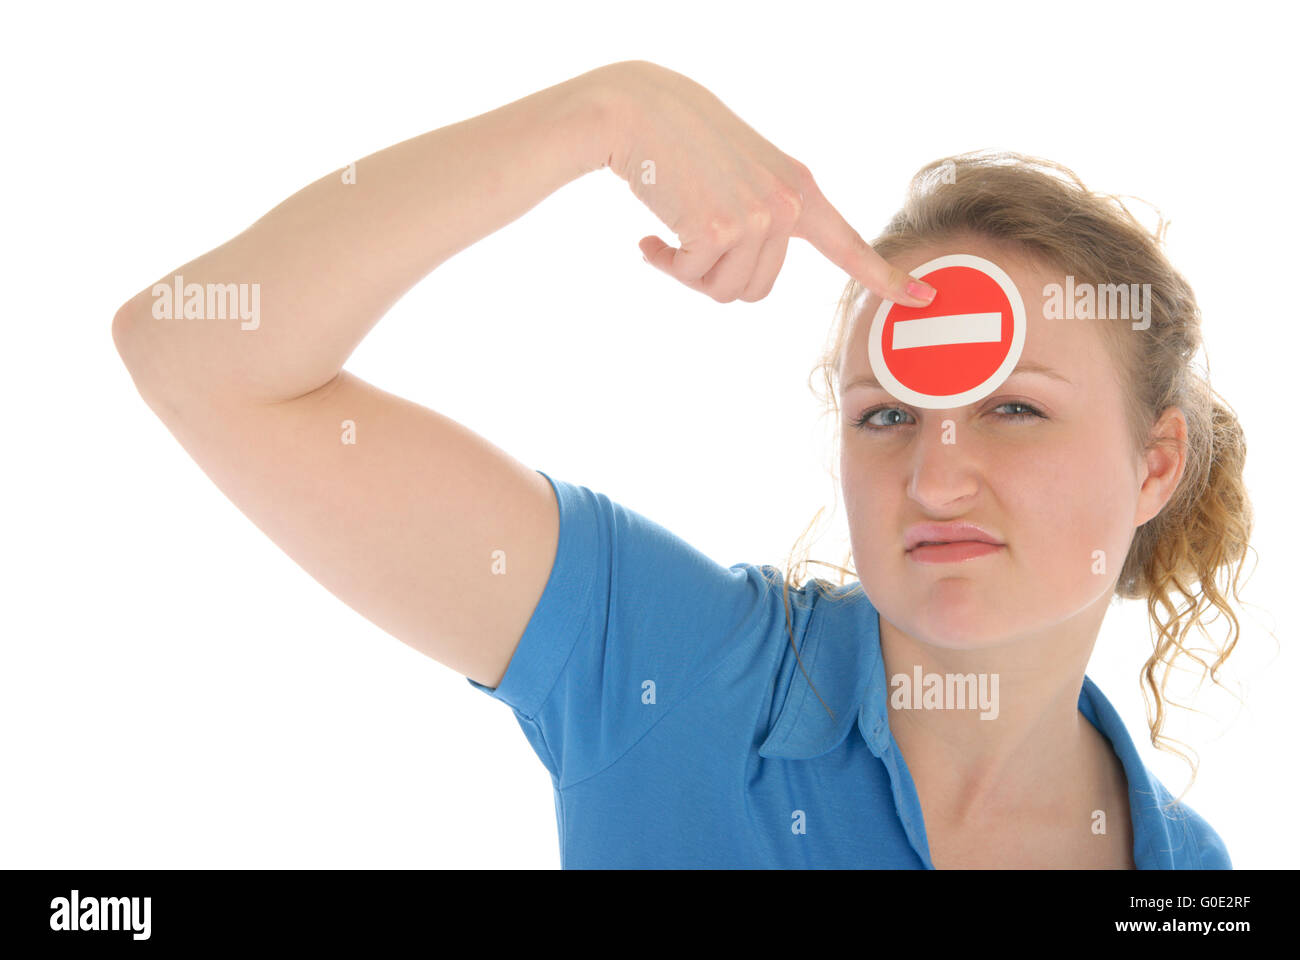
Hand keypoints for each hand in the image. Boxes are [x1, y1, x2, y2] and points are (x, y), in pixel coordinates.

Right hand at [595, 60, 936, 305]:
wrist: (639, 110)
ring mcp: (758, 217)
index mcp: (799, 190)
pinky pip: (691, 277)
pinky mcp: (721, 229)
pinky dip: (663, 263)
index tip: (923, 296)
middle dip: (713, 277)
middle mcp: (787, 205)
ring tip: (667, 234)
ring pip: (724, 291)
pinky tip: (648, 235)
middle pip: (756, 289)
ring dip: (686, 271)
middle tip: (685, 243)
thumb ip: (760, 218)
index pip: (846, 243)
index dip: (883, 276)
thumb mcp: (740, 176)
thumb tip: (745, 284)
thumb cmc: (681, 144)